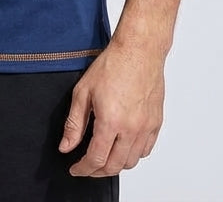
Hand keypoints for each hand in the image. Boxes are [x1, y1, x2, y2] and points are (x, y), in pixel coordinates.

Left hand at [58, 37, 165, 176]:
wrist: (138, 50)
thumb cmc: (113, 64)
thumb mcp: (83, 92)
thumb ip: (74, 123)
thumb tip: (66, 146)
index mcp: (111, 121)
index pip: (96, 159)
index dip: (83, 169)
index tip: (76, 169)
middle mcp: (131, 128)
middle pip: (114, 166)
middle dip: (98, 171)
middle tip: (87, 167)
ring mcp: (146, 127)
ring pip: (131, 161)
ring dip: (116, 164)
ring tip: (104, 157)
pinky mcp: (156, 122)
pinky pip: (146, 150)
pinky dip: (133, 154)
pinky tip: (123, 147)